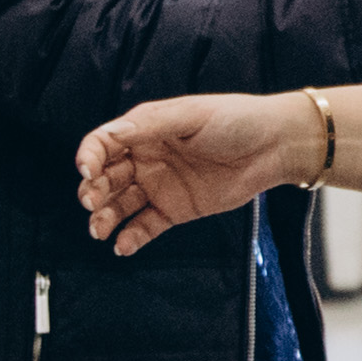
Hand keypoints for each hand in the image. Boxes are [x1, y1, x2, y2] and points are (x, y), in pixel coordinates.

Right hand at [81, 92, 318, 252]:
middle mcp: (147, 158)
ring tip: (99, 230)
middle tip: (92, 204)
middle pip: (106, 177)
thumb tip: (113, 134)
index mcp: (146, 129)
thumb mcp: (191, 115)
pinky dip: (131, 237)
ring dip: (105, 217)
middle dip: (93, 191)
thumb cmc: (236, 119)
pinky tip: (122, 245)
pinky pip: (145, 226)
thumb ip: (151, 125)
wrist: (274, 147)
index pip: (104, 143)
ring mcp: (159, 185)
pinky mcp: (175, 210)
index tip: (87, 171)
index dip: (90, 156)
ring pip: (121, 205)